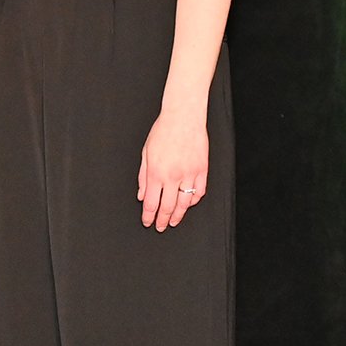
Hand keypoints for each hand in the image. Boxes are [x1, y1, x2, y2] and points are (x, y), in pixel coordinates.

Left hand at [138, 107, 209, 230]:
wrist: (183, 119)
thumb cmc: (162, 133)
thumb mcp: (145, 154)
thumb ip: (143, 177)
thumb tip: (142, 196)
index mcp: (156, 173)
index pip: (152, 203)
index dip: (149, 216)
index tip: (147, 222)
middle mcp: (173, 176)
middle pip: (168, 207)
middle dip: (163, 220)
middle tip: (161, 227)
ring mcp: (190, 174)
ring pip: (185, 203)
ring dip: (178, 215)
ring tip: (173, 221)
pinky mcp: (203, 170)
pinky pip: (200, 192)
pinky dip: (194, 201)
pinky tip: (188, 204)